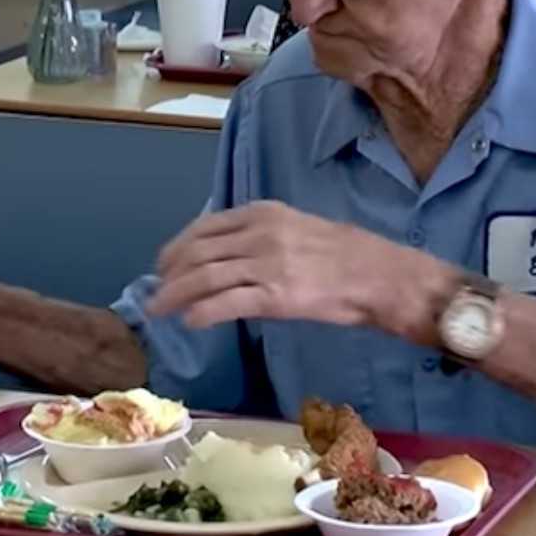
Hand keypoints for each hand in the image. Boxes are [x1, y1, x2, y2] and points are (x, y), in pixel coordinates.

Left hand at [146, 200, 440, 334]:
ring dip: (175, 295)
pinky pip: (226, 303)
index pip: (205, 227)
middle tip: (156, 293)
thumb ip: (258, 236)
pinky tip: (190, 322)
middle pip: (198, 252)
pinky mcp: (276, 296)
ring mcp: (267, 264)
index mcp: (263, 213)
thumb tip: (222, 256)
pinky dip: (201, 312)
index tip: (164, 264)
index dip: (178, 246)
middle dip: (170, 274)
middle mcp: (260, 234)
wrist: (379, 275)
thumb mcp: (294, 229)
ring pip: (204, 278)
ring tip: (160, 310)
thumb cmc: (342, 255)